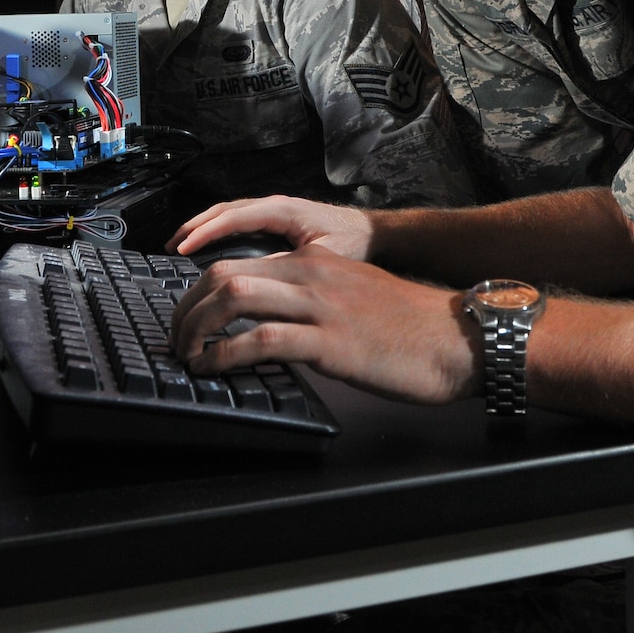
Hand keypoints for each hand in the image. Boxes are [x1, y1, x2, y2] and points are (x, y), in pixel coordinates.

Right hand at [169, 195, 374, 260]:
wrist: (373, 233)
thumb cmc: (354, 242)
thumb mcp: (323, 256)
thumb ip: (290, 263)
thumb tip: (257, 275)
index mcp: (283, 210)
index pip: (234, 216)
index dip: (206, 232)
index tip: (184, 247)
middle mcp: (275, 205)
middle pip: (224, 210)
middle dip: (195, 226)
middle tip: (171, 245)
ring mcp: (274, 211)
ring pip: (229, 213)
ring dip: (203, 226)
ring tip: (180, 243)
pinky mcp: (276, 219)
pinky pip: (238, 220)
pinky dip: (217, 229)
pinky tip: (207, 244)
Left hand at [169, 245, 479, 405]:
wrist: (457, 339)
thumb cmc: (411, 326)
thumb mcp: (353, 296)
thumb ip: (312, 300)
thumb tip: (272, 324)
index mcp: (314, 262)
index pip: (236, 262)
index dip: (199, 292)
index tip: (187, 319)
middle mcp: (311, 274)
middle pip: (223, 274)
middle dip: (186, 309)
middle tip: (176, 341)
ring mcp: (319, 305)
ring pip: (233, 297)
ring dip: (196, 329)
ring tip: (187, 356)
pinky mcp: (329, 340)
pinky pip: (260, 339)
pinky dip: (224, 355)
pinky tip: (214, 369)